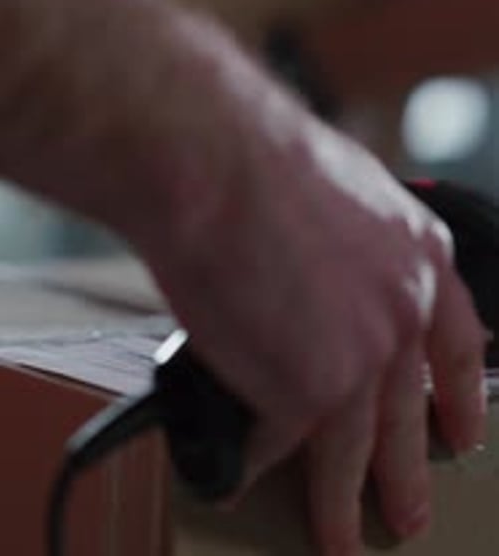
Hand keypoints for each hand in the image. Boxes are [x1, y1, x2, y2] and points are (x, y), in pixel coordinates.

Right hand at [131, 10, 485, 555]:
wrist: (212, 157)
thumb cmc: (256, 155)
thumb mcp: (341, 190)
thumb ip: (353, 246)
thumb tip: (330, 279)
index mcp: (418, 254)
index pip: (458, 342)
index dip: (459, 393)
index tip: (459, 428)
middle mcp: (404, 311)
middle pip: (410, 414)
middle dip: (408, 472)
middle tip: (408, 511)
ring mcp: (361, 358)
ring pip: (355, 452)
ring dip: (342, 502)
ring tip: (338, 535)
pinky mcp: (305, 392)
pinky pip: (276, 441)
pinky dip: (256, 458)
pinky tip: (243, 469)